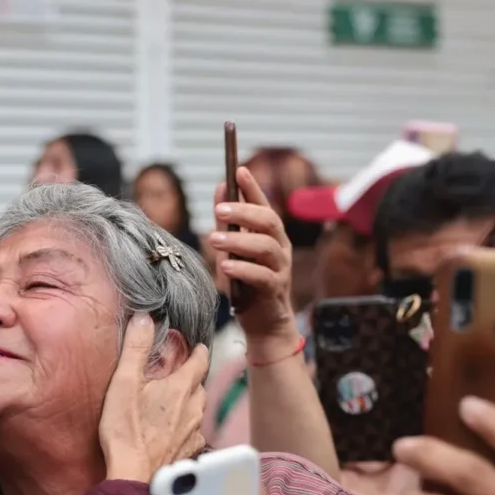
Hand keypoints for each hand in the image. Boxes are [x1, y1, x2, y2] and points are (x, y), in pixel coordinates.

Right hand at [99, 314, 209, 481]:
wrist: (133, 478)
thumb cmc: (126, 431)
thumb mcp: (124, 383)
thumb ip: (135, 349)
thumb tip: (144, 317)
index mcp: (181, 387)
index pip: (200, 361)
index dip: (198, 351)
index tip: (196, 346)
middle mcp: (195, 408)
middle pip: (200, 386)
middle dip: (191, 378)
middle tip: (177, 375)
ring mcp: (194, 433)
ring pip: (198, 411)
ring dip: (188, 404)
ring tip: (172, 404)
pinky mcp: (189, 454)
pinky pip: (193, 435)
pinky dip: (184, 429)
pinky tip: (170, 433)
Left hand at [209, 167, 296, 348]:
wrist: (263, 325)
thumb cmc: (247, 284)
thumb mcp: (234, 249)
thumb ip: (228, 222)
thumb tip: (220, 188)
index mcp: (270, 235)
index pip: (264, 205)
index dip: (253, 187)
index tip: (240, 170)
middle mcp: (280, 247)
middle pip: (268, 221)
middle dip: (244, 212)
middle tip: (218, 210)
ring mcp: (281, 268)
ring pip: (265, 247)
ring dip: (238, 241)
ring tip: (213, 239)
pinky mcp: (276, 290)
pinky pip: (263, 276)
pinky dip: (243, 269)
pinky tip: (225, 267)